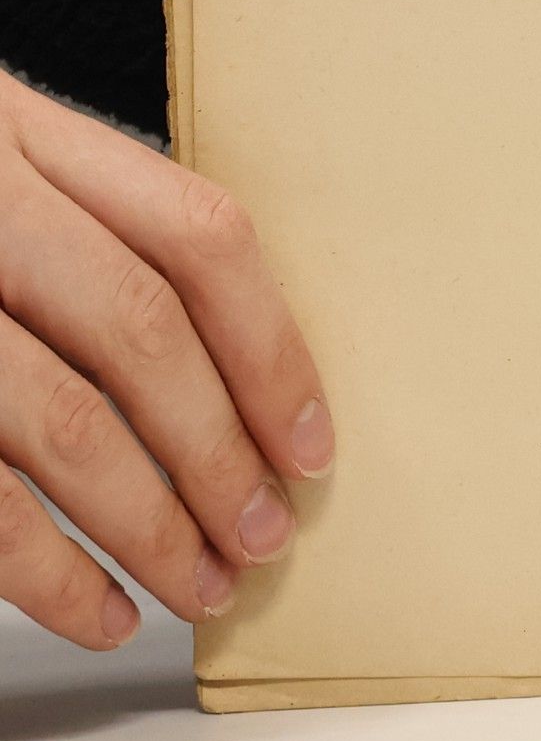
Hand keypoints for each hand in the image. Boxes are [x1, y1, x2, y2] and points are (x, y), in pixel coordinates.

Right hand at [0, 71, 328, 646]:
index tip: (311, 444)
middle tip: (265, 536)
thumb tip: (226, 374)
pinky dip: (44, 573)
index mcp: (16, 128)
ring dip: (149, 523)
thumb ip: (79, 226)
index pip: (198, 234)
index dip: (272, 348)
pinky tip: (94, 612)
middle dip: (218, 452)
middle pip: (141, 333)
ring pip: (61, 421)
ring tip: (200, 587)